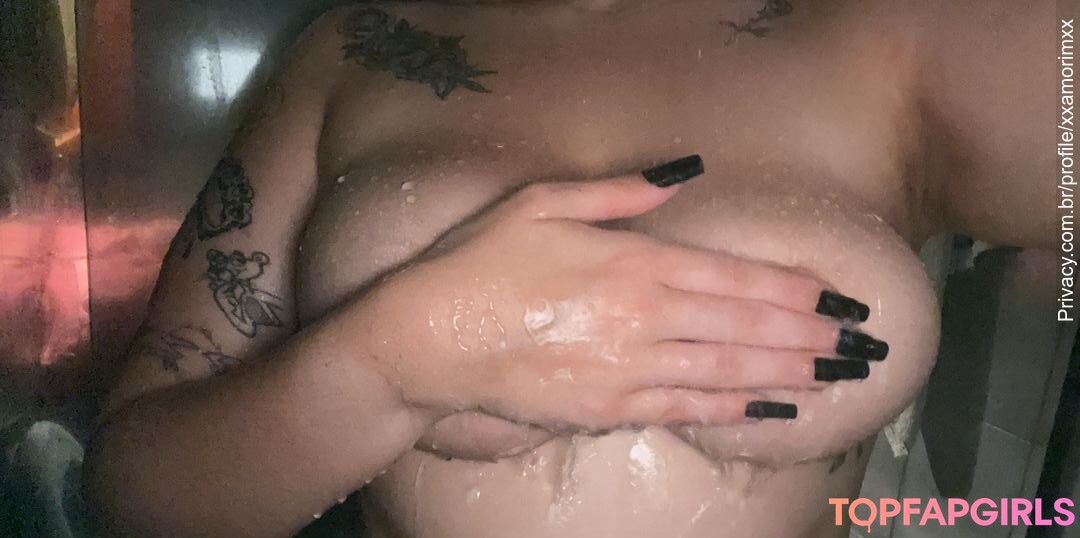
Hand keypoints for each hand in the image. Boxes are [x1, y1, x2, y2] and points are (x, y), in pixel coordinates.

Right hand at [359, 156, 862, 432]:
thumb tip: (683, 175)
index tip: (839, 298)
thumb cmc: (479, 263)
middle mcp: (644, 318)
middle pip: (746, 326)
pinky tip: (774, 407)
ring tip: (839, 376)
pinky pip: (687, 408)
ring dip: (790, 373)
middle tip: (863, 343)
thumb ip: (619, 191)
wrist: (428, 339)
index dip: (794, 290)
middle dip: (811, 335)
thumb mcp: (541, 203)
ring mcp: (629, 369)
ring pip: (729, 371)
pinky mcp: (609, 409)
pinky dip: (736, 408)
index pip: (734, 277)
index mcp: (632, 262)